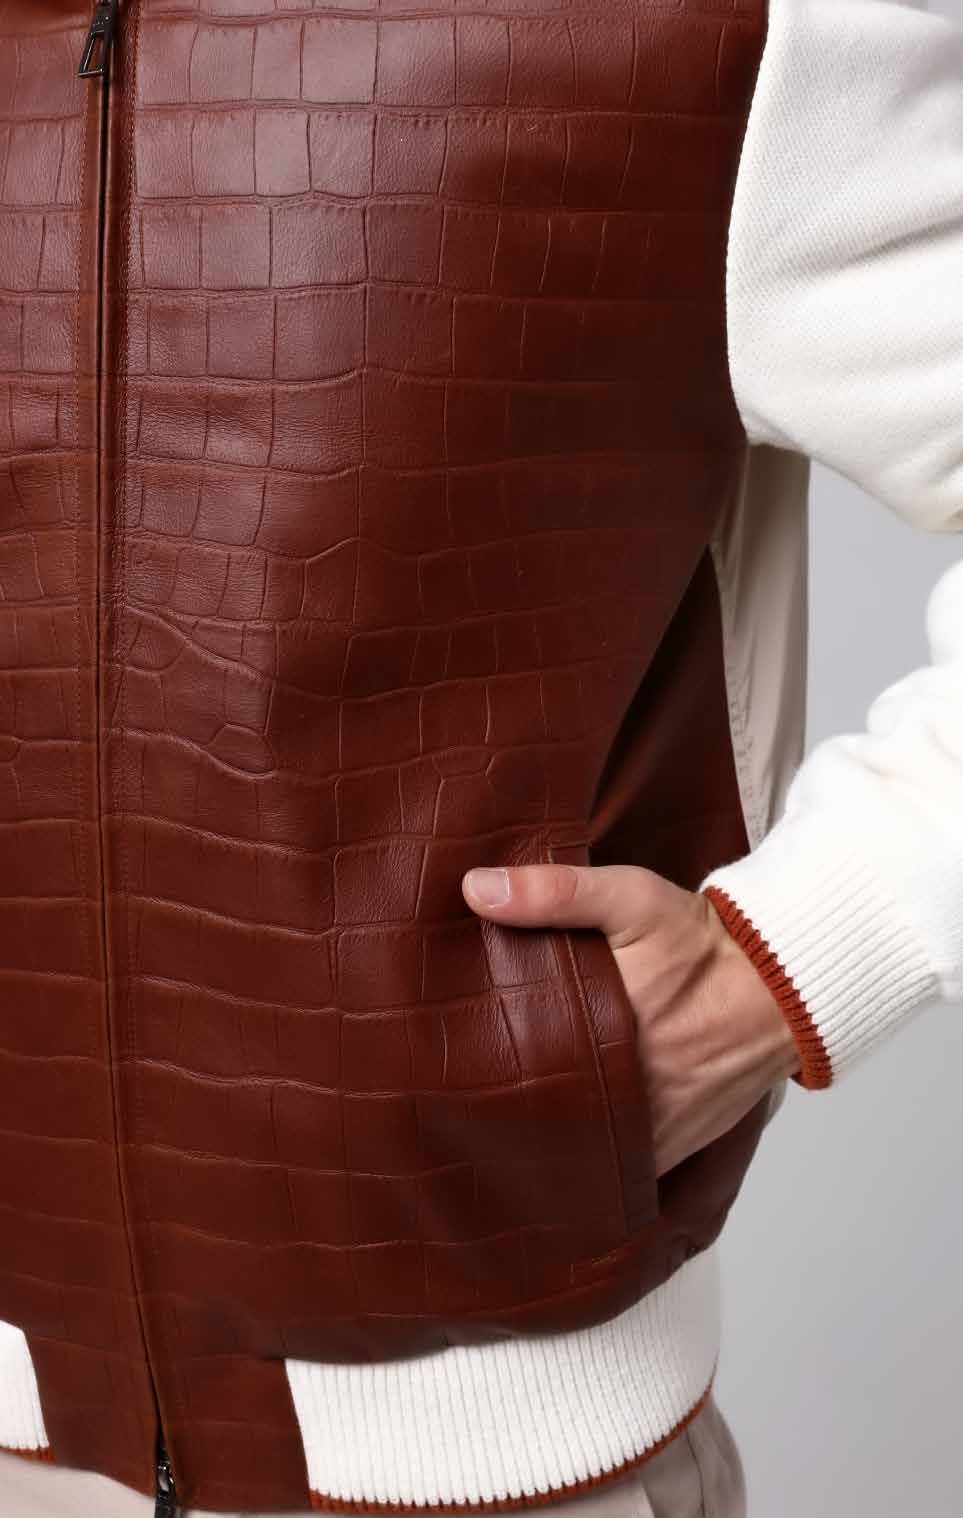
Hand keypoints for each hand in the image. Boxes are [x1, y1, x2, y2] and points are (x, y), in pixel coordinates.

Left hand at [462, 862, 800, 1177]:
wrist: (782, 983)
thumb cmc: (700, 940)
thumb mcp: (630, 897)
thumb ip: (553, 892)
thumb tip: (475, 889)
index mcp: (603, 1028)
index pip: (516, 1064)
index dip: (477, 1069)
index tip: (446, 1064)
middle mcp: (626, 1089)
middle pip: (540, 1114)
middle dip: (501, 1110)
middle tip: (459, 1102)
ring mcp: (650, 1128)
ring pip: (575, 1151)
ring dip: (543, 1142)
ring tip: (497, 1132)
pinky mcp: (672, 1147)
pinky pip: (616, 1171)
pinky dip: (589, 1164)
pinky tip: (558, 1150)